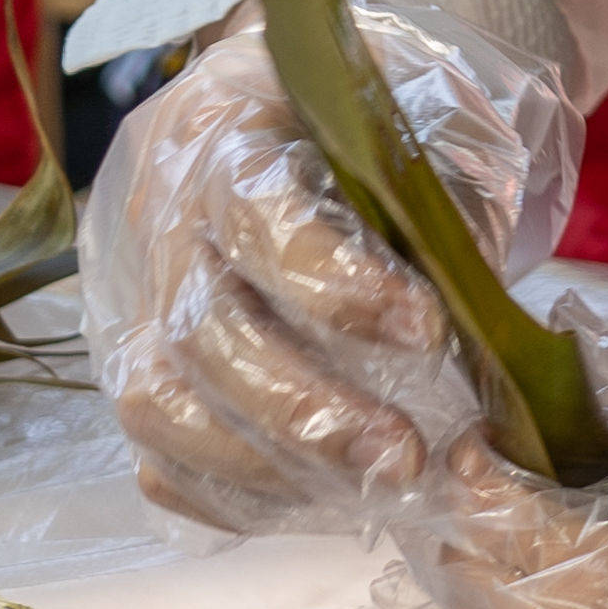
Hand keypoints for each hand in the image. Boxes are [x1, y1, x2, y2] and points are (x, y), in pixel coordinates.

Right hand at [80, 0, 575, 535]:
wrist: (312, 108)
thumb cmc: (378, 117)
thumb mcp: (421, 116)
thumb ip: (440, 201)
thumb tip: (469, 315)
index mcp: (228, 123)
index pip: (257, 212)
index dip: (334, 283)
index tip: (426, 331)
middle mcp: (161, 210)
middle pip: (202, 328)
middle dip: (304, 410)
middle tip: (404, 457)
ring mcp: (138, 293)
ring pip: (158, 401)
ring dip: (268, 466)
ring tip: (370, 490)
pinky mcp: (142, 361)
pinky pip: (157, 451)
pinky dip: (232, 493)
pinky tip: (317, 500)